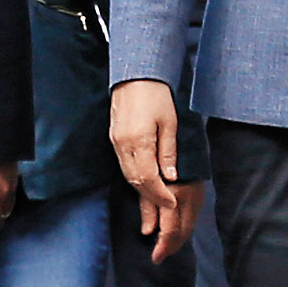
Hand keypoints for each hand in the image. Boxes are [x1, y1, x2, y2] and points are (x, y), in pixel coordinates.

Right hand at [109, 80, 200, 261]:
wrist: (135, 75)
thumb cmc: (157, 95)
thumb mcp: (170, 122)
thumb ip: (169, 152)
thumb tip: (172, 178)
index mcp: (139, 140)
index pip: (149, 179)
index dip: (161, 195)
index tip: (173, 204)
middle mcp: (124, 144)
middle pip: (136, 181)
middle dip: (152, 200)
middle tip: (167, 211)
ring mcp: (116, 142)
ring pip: (128, 176)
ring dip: (143, 192)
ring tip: (157, 203)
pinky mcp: (114, 139)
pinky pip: (124, 166)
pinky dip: (135, 179)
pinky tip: (145, 184)